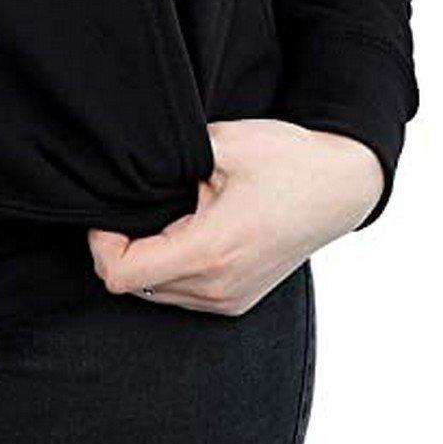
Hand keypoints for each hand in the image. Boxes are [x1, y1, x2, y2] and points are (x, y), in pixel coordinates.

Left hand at [87, 118, 382, 313]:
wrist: (342, 185)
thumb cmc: (287, 160)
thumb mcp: (221, 143)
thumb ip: (168, 160)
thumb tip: (126, 170)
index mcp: (209, 251)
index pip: (122, 274)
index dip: (100, 241)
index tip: (108, 208)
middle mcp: (217, 288)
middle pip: (133, 287)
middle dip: (120, 247)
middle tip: (132, 203)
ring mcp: (230, 300)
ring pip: (155, 294)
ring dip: (144, 259)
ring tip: (163, 213)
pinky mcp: (238, 300)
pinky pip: (181, 295)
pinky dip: (168, 267)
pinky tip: (182, 230)